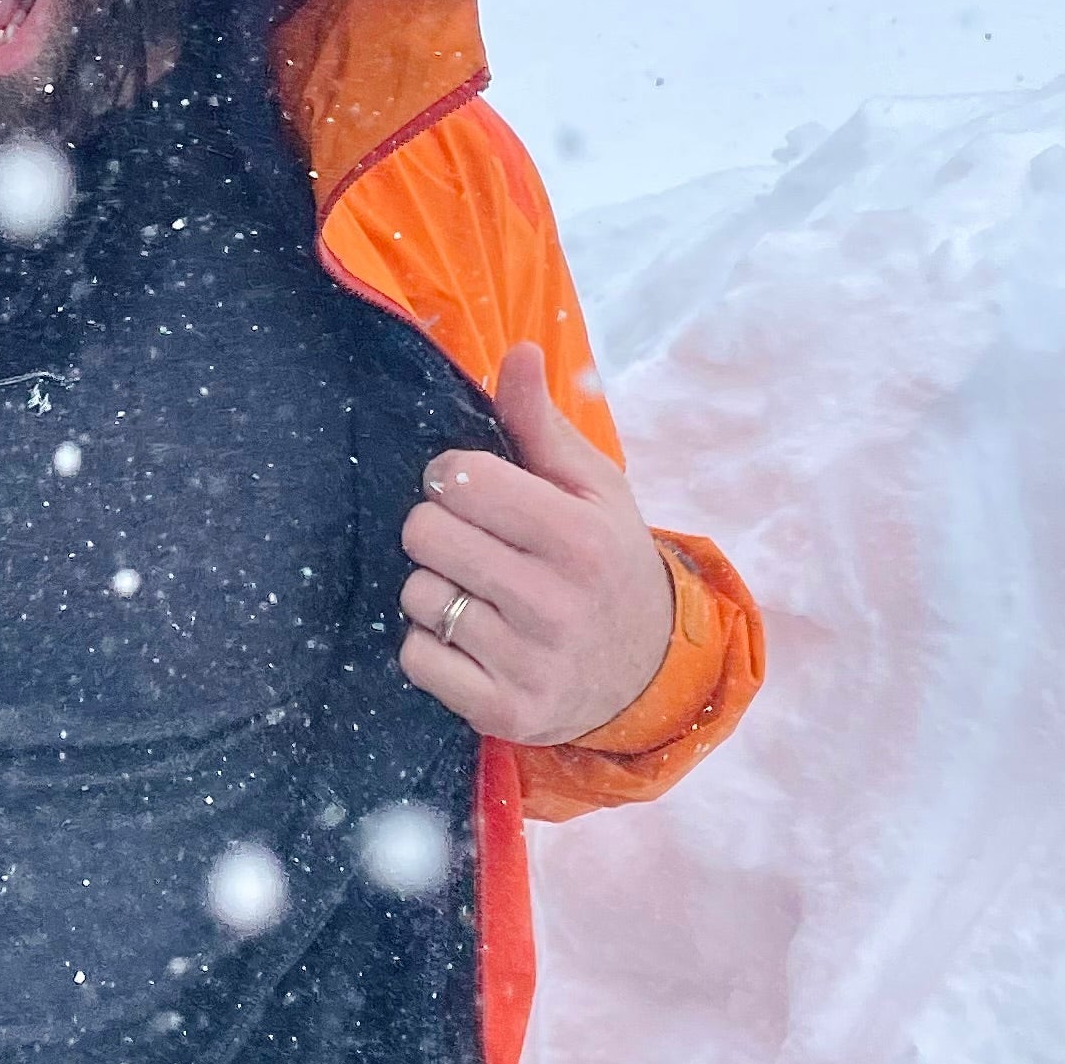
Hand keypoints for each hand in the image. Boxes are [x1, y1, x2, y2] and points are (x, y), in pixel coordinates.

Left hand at [397, 341, 674, 745]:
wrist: (648, 672)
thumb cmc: (608, 561)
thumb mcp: (593, 489)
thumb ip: (542, 422)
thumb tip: (518, 351)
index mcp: (579, 536)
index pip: (462, 479)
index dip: (452, 475)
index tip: (471, 487)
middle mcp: (556, 602)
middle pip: (426, 534)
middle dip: (435, 526)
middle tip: (468, 539)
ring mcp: (530, 663)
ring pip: (417, 596)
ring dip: (433, 588)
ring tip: (476, 591)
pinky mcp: (505, 712)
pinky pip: (416, 658)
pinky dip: (429, 646)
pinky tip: (469, 638)